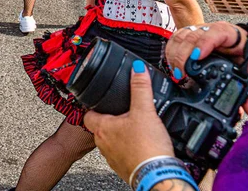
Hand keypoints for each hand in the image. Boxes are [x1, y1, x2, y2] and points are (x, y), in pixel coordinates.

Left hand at [84, 63, 173, 182]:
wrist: (159, 178)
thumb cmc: (147, 148)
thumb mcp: (144, 110)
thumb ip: (140, 87)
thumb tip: (137, 70)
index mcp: (102, 128)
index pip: (88, 113)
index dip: (92, 105)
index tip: (98, 100)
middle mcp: (104, 145)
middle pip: (100, 127)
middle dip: (110, 119)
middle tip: (121, 112)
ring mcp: (114, 159)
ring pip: (111, 142)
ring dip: (120, 134)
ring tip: (133, 127)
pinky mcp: (126, 169)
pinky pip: (123, 154)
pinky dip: (130, 148)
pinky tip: (141, 144)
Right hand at [165, 21, 247, 119]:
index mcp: (230, 34)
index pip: (215, 33)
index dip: (204, 44)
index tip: (197, 58)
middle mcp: (211, 30)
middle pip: (192, 35)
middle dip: (183, 55)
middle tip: (181, 74)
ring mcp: (199, 33)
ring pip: (180, 37)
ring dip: (174, 54)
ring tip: (176, 74)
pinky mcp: (190, 38)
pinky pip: (176, 40)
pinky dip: (171, 53)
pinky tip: (173, 67)